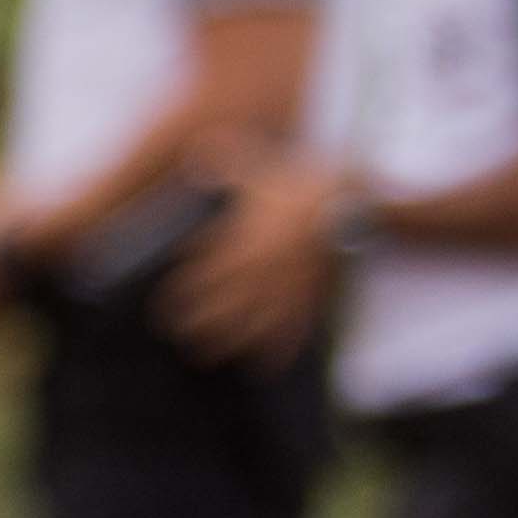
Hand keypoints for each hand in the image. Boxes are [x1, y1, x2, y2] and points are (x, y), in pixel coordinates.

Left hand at [166, 154, 348, 364]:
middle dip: (198, 323)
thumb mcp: (262, 168)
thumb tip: (197, 150)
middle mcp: (262, 270)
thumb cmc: (301, 184)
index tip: (163, 306)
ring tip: (207, 354)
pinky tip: (261, 367)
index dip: (181, 294)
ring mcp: (287, 287)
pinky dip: (276, 352)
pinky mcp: (311, 297)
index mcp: (244, 242)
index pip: (202, 276)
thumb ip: (226, 163)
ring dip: (229, 342)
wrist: (354, 199)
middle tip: (179, 333)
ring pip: (252, 325)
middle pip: (222, 306)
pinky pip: (293, 331)